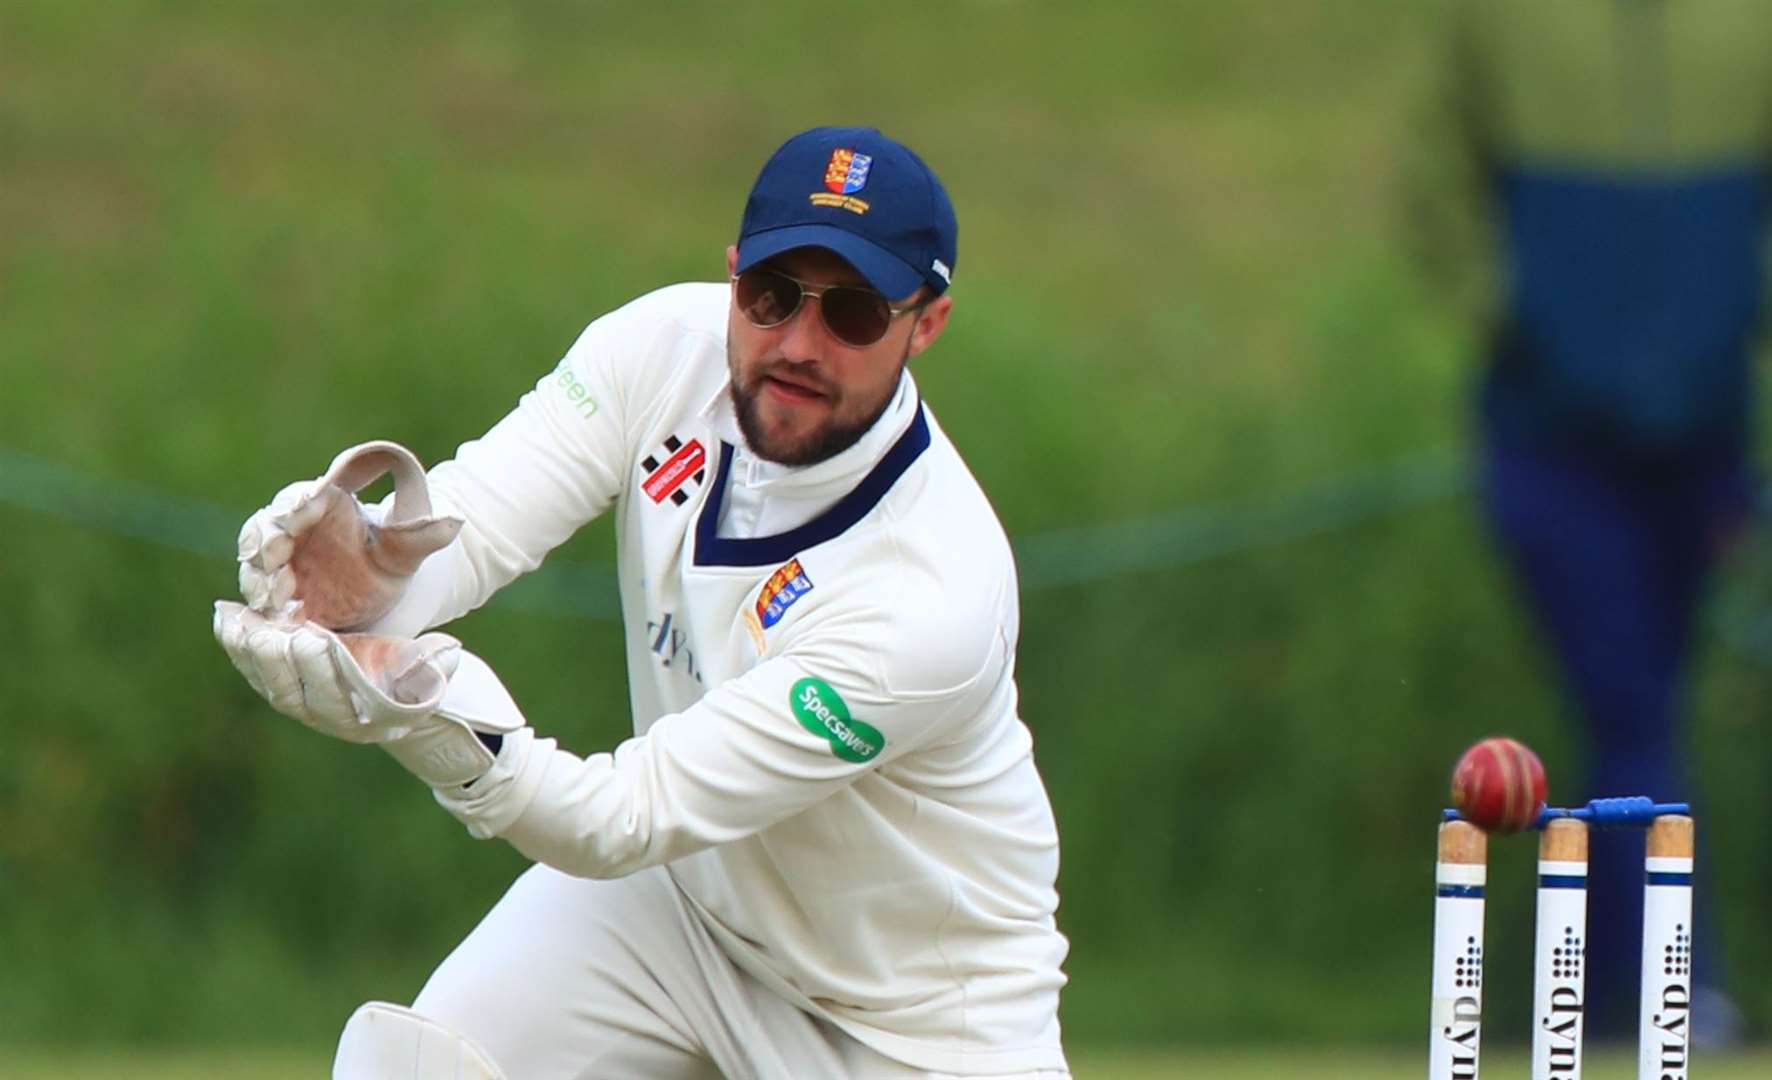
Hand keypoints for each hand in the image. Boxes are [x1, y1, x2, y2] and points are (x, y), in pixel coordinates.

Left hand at [214, 602, 525, 787]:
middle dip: (279, 661)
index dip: (324, 669)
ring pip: (267, 684)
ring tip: (237, 619)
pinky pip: (253, 672)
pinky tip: (227, 619)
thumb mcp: (430, 668)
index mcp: (365, 717)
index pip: (337, 697)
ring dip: (248, 652)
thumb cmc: (414, 674)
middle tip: (271, 628)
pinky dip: (237, 646)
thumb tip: (443, 654)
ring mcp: (300, 706)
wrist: (391, 688)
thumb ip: (434, 663)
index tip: (317, 637)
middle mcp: (327, 719)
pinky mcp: (280, 689)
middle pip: (294, 694)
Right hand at [237, 441, 462, 630]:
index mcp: (320, 501)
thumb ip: (425, 531)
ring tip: (277, 597)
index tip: (296, 513)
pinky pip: (262, 602)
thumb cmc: (397, 553)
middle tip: (274, 558)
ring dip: (261, 580)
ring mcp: (279, 565)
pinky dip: (265, 610)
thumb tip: (454, 520)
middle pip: (264, 529)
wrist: (387, 589)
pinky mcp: (278, 598)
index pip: (297, 497)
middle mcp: (291, 530)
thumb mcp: (414, 542)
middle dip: (266, 543)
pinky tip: (280, 620)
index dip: (292, 504)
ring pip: (257, 567)